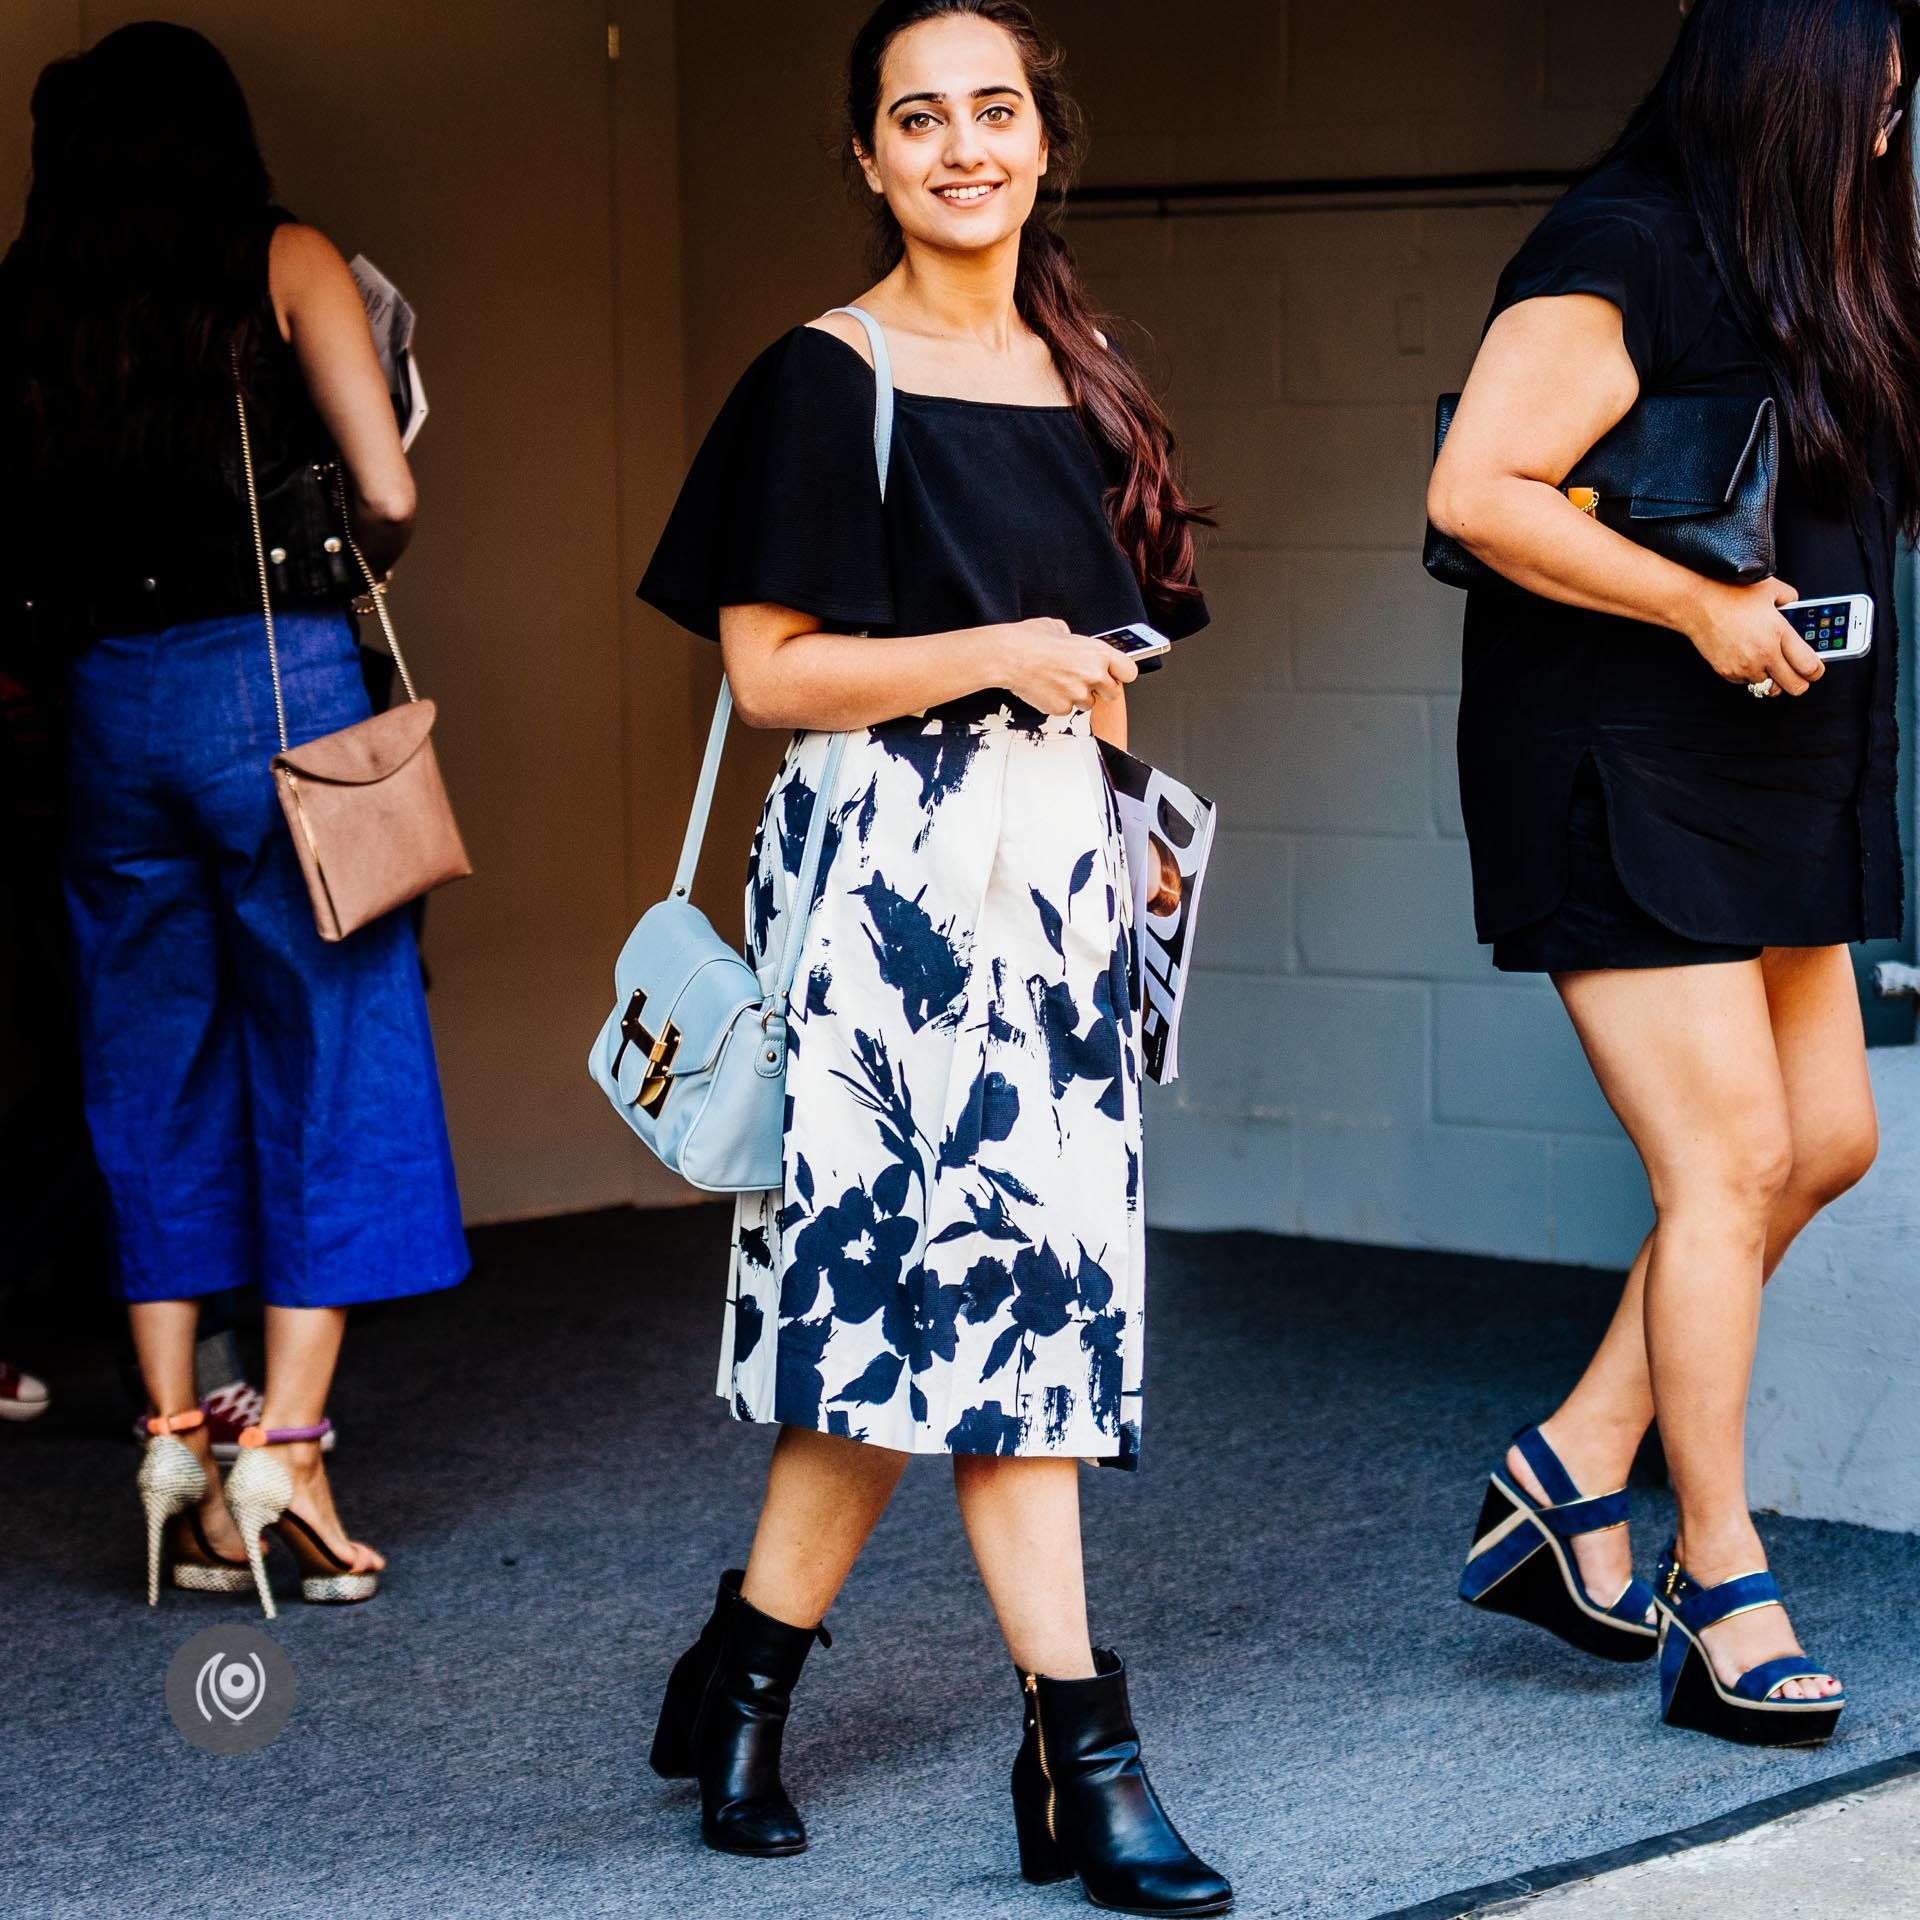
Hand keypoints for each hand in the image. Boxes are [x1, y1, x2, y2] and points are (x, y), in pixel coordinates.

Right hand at [993, 617, 1138, 715]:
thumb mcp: (1058, 628)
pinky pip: (1067, 709)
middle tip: (1084, 681)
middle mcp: (1093, 674)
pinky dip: (1059, 702)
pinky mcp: (1062, 708)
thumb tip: (1072, 641)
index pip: (1129, 671)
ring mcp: (1078, 694)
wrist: (1007, 656)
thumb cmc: (1028, 640)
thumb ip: (1074, 639)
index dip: (1121, 674)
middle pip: (1113, 693)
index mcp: (1097, 653)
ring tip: (1060, 682)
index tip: (1115, 674)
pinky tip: (1047, 688)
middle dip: (1100, 689)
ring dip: (1078, 696)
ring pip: (1089, 704)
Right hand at [1683, 577, 1822, 696]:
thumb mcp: (1771, 588)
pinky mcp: (1728, 672)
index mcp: (1780, 634)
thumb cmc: (1731, 593)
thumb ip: (1791, 599)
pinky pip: (1747, 682)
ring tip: (1769, 662)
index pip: (1809, 667)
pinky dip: (1751, 673)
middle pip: (1795, 687)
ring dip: (1773, 678)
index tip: (1815, 668)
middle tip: (1798, 672)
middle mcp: (1764, 654)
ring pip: (1770, 687)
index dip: (1817, 670)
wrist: (1697, 604)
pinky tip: (1747, 656)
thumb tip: (1797, 608)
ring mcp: (1745, 666)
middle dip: (1800, 682)